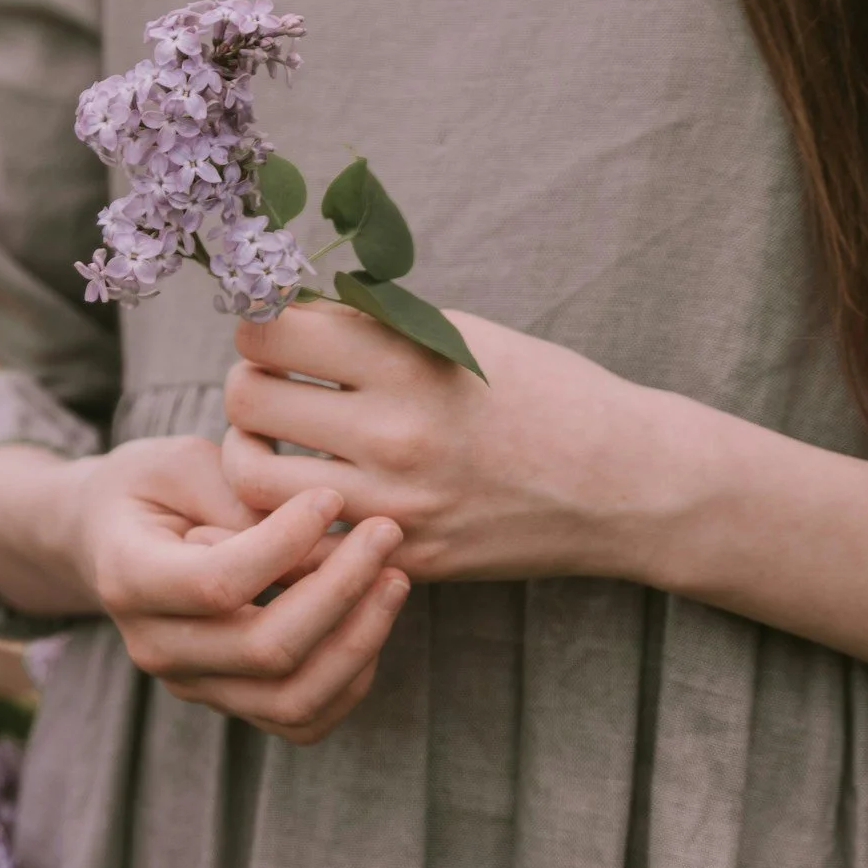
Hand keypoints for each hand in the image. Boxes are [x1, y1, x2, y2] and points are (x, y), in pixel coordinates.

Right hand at [0, 437, 410, 743]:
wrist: (112, 540)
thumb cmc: (153, 488)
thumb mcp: (181, 464)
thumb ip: (239, 494)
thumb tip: (316, 530)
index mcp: (129, 578)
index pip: (216, 584)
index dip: (286, 543)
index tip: (331, 496)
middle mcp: (155, 647)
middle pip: (265, 649)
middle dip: (342, 590)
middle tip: (386, 531)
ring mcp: (193, 685)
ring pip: (292, 698)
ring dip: (359, 640)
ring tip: (394, 577)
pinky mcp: (229, 701)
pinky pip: (303, 719)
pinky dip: (350, 678)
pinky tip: (371, 618)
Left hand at [221, 301, 673, 584]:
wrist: (621, 485)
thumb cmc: (543, 393)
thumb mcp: (459, 336)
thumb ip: (370, 326)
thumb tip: (279, 311)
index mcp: (409, 362)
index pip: (271, 330)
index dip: (260, 322)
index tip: (274, 329)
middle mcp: (393, 433)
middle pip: (246, 397)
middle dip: (249, 381)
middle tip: (273, 382)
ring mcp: (392, 505)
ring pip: (251, 474)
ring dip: (249, 449)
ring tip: (276, 439)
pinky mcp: (398, 556)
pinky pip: (297, 538)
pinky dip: (282, 514)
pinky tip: (300, 494)